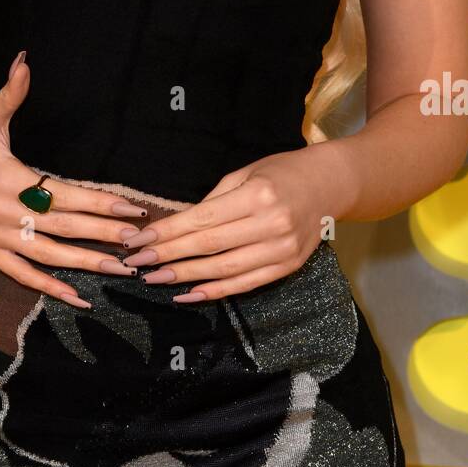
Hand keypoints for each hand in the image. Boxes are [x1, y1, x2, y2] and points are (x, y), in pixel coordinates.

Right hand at [0, 52, 146, 304]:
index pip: (63, 195)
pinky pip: (22, 275)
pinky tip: (79, 298)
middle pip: (63, 228)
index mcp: (9, 178)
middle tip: (140, 241)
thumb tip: (25, 60)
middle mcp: (5, 212)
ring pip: (48, 257)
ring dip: (86, 265)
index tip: (130, 208)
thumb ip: (12, 92)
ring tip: (121, 270)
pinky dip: (50, 288)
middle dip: (104, 236)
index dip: (99, 204)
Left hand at [119, 147, 338, 300]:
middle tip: (137, 263)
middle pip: (208, 247)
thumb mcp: (246, 172)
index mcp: (257, 195)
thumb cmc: (282, 172)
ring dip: (184, 277)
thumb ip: (214, 199)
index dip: (167, 233)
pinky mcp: (287, 267)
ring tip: (155, 279)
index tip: (139, 241)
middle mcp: (271, 225)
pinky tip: (188, 294)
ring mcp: (281, 250)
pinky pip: (244, 285)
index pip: (202, 220)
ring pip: (223, 270)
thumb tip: (177, 225)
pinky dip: (214, 292)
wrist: (330, 185)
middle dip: (168, 256)